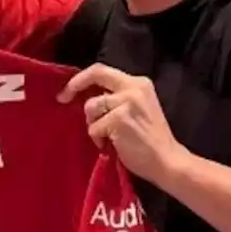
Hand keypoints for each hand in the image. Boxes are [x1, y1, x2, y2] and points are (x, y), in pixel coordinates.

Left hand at [57, 63, 186, 187]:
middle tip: (62, 98)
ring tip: (108, 138)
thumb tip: (87, 96)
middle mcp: (133, 87)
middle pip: (95, 75)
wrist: (167, 161)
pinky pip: (94, 128)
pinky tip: (112, 146)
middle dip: (74, 85)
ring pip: (90, 107)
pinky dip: (98, 140)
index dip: (82, 77)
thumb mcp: (138, 109)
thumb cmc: (151, 140)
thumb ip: (117, 98)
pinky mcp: (119, 119)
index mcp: (139, 83)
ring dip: (93, 125)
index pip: (103, 70)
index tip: (68, 90)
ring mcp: (126, 102)